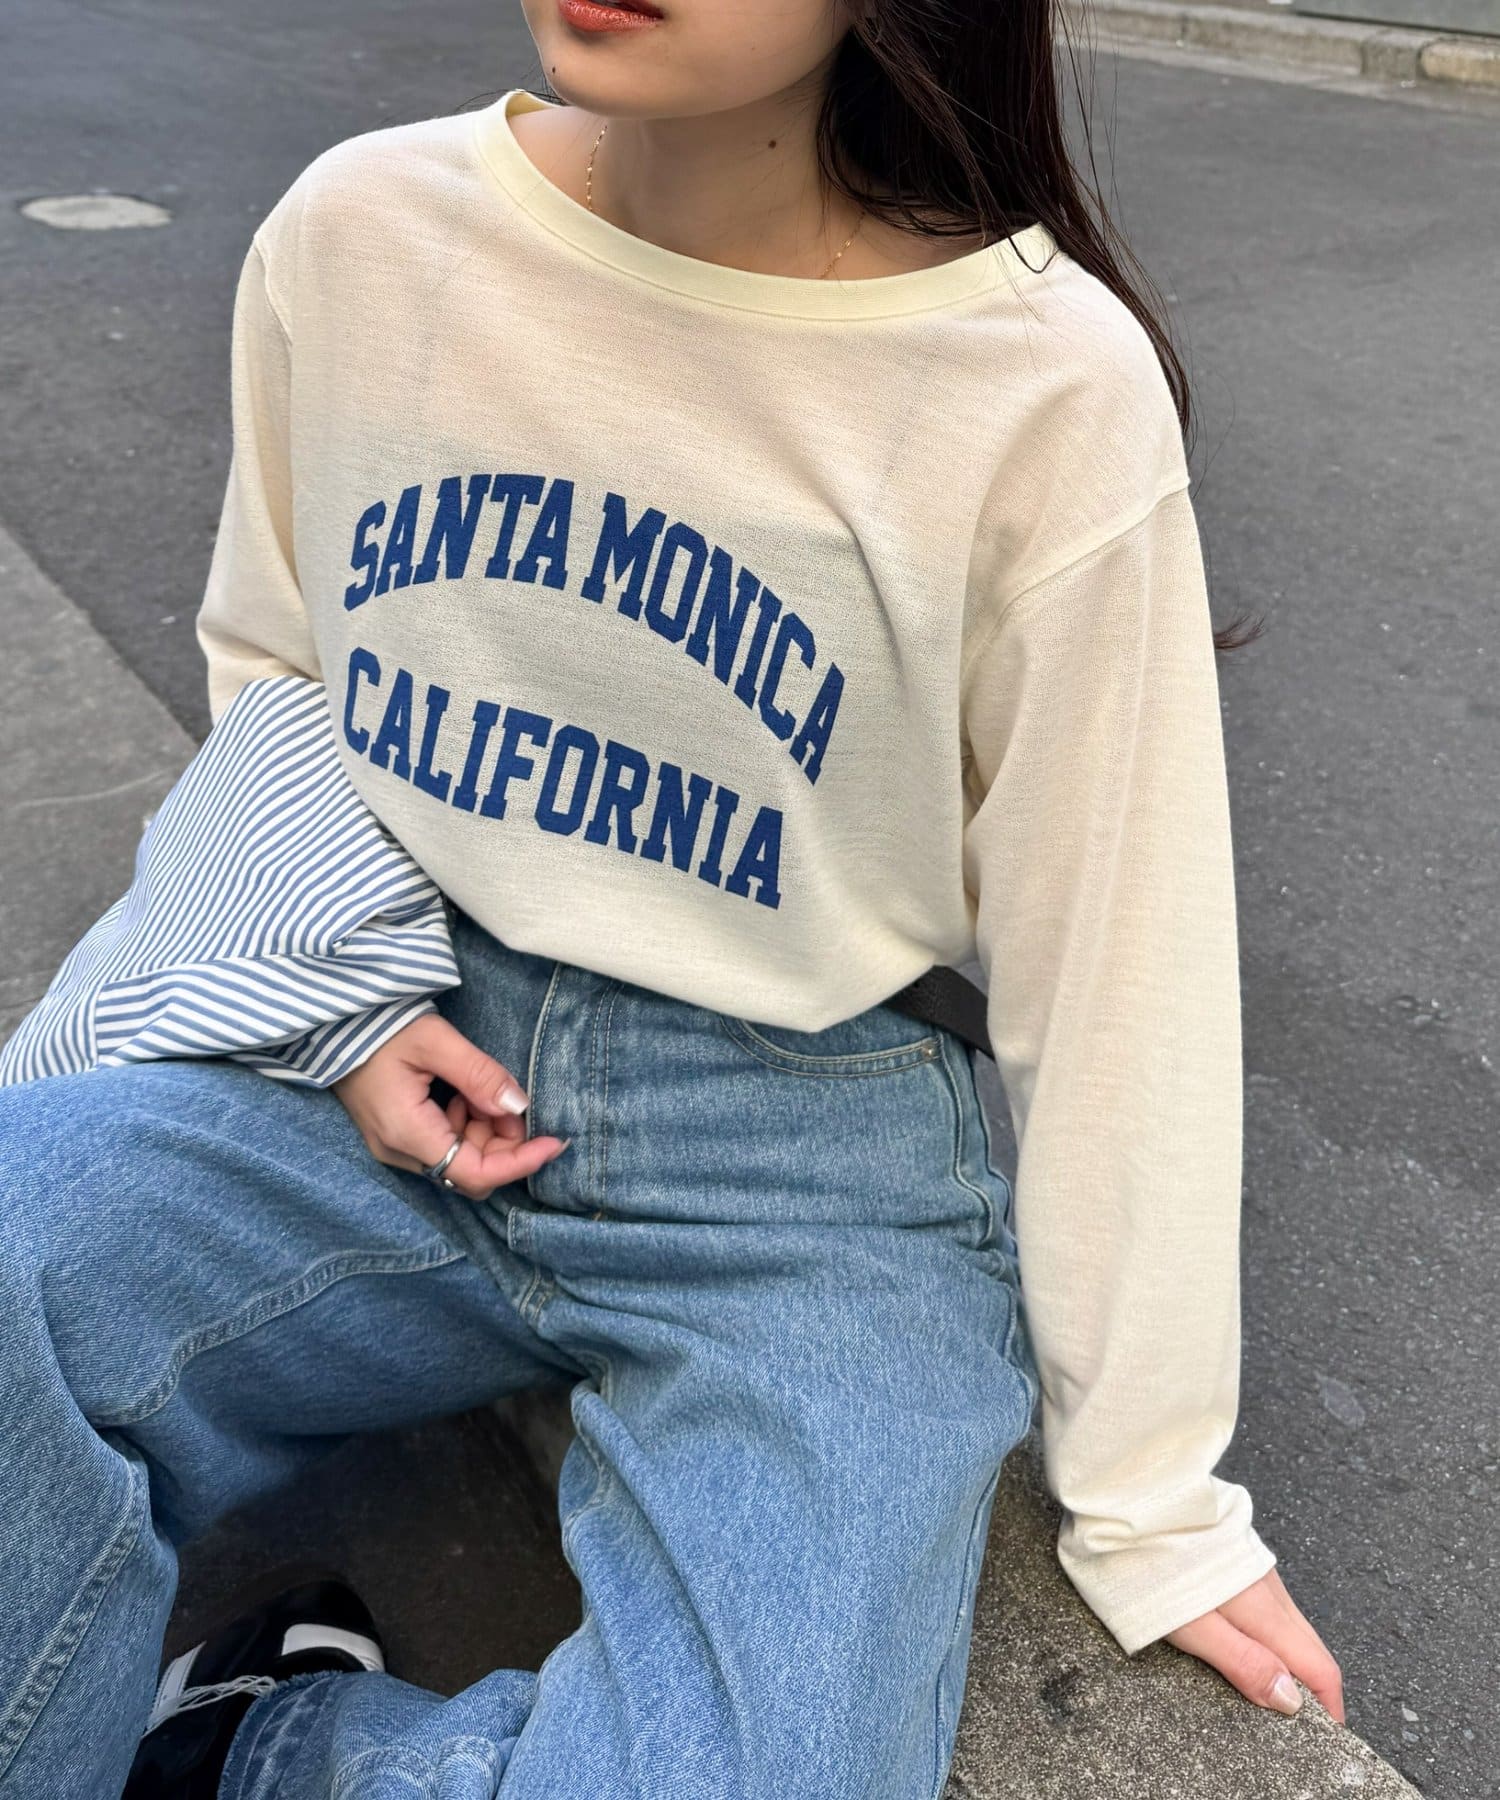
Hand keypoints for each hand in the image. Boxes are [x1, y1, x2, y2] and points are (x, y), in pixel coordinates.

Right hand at [332, 1012, 569, 1200]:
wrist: (332, 1021)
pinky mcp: (395, 1136)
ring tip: (481, 1088)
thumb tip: (519, 1107)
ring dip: (485, 1131)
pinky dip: (466, 1125)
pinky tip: (463, 1092)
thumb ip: (479, 1075)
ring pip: (459, 1160)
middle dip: (504, 1144)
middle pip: (470, 1171)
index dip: (520, 1163)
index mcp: (407, 1133)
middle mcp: (398, 1151)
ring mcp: (394, 1147)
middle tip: (514, 1102)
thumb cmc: (379, 1026)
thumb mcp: (435, 1041)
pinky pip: (443, 1146)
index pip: (474, 1173)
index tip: (554, 1143)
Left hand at [1165, 1565, 1343, 1723]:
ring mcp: (1258, 1572)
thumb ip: (1245, 1662)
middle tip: (1297, 1723)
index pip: (1320, 1668)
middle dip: (1312, 1688)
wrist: (1138, 1508)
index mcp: (1266, 1610)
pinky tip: (1250, 1646)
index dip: (1328, 1707)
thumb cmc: (1155, 1567)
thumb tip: (1292, 1700)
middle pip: (1310, 1649)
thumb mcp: (1194, 1627)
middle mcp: (1271, 1589)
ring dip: (1291, 1661)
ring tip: (1270, 1692)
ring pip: (1291, 1628)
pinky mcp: (1242, 1563)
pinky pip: (1271, 1608)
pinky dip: (1272, 1636)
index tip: (1325, 1736)